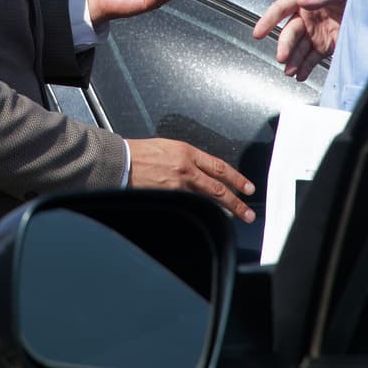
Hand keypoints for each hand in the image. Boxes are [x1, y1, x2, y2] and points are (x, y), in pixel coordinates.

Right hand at [126, 138, 255, 222]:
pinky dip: (198, 213)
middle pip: (217, 189)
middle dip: (236, 202)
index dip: (237, 179)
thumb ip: (187, 159)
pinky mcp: (167, 198)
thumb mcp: (168, 148)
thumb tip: (202, 171)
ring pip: (205, 201)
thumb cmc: (139, 153)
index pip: (219, 167)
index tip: (248, 187)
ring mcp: (176, 187)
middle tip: (248, 213)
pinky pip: (187, 208)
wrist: (119, 161)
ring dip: (221, 211)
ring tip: (234, 218)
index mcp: (187, 153)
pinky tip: (206, 220)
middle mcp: (185, 170)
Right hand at [252, 0, 349, 80]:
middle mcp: (307, 16)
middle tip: (282, 57)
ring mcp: (315, 32)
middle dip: (285, 46)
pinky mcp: (325, 45)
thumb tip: (303, 1)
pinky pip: (311, 58)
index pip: (282, 8)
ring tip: (291, 71)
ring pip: (299, 49)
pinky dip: (305, 68)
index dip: (268, 20)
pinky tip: (301, 75)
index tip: (258, 32)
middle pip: (290, 33)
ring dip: (293, 61)